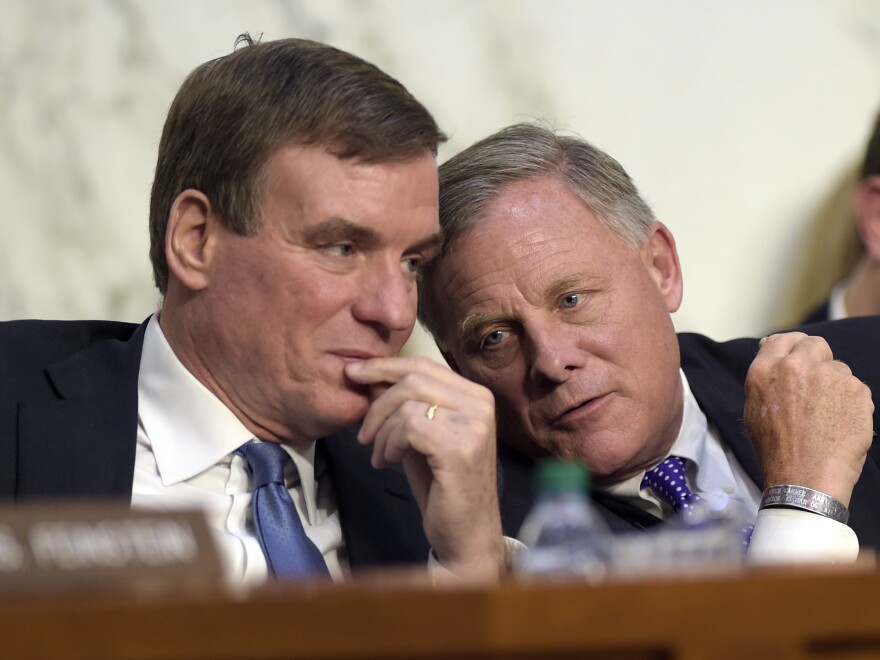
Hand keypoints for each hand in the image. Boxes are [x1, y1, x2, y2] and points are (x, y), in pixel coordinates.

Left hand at [344, 356, 503, 578]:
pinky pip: (408, 427)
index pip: (423, 364)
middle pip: (412, 378)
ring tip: (379, 454)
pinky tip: (388, 462)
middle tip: (363, 433)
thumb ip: (405, 406)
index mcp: (475, 395)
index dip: (384, 366)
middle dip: (377, 404)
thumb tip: (372, 376)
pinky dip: (390, 443)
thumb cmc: (443, 485)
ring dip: (382, 430)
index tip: (354, 373)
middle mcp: (480, 404)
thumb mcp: (420, 436)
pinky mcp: (460, 447)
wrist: (466, 533)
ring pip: (407, 403)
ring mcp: (474, 424)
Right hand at [744, 332, 873, 505]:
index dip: (792, 346)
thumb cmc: (776, 450)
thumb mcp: (753, 410)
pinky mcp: (856, 390)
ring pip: (838, 369)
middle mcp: (797, 366)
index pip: (782, 339)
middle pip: (814, 345)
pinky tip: (841, 423)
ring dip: (834, 385)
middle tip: (817, 383)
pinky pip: (855, 388)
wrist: (805, 478)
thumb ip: (765, 380)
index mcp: (766, 370)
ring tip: (827, 415)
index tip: (798, 354)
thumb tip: (776, 360)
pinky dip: (851, 402)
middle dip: (817, 359)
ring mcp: (830, 376)